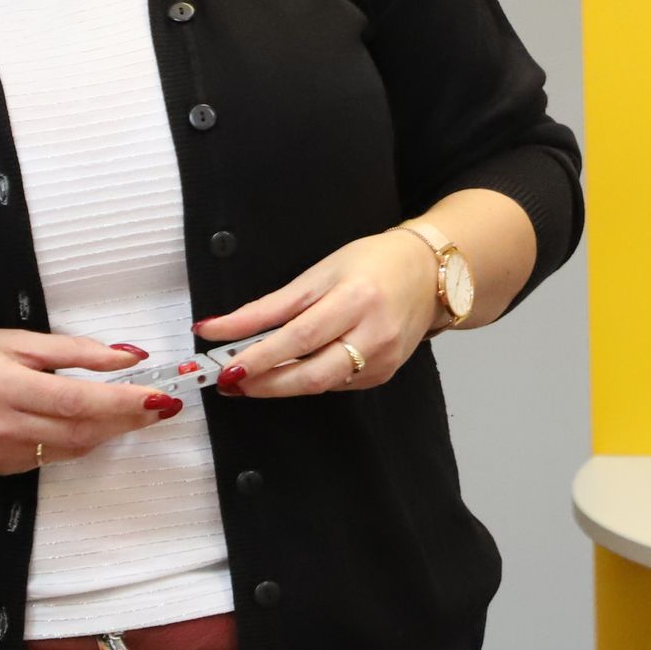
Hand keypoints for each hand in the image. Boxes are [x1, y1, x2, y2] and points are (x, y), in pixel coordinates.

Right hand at [0, 331, 173, 474]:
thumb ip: (69, 351)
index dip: (124, 402)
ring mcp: (1, 454)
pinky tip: (94, 423)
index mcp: (4, 387)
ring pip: (74, 449)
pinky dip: (81, 440)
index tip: (160, 395)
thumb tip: (124, 357)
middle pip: (84, 432)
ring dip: (111, 432)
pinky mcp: (0, 469)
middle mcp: (4, 427)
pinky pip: (53, 457)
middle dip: (129, 420)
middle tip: (162, 405)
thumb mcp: (7, 339)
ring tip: (138, 412)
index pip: (79, 401)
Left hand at [195, 230, 437, 398]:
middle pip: (312, 375)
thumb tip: (220, 328)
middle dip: (265, 384)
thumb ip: (270, 306)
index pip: (299, 337)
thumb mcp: (318, 274)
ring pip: (321, 385)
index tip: (225, 366)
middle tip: (231, 382)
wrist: (430, 274)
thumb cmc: (374, 264)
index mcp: (356, 300)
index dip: (259, 357)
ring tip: (251, 378)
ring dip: (281, 385)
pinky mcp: (384, 375)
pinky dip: (309, 379)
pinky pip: (336, 384)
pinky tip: (295, 368)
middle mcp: (374, 334)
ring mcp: (383, 360)